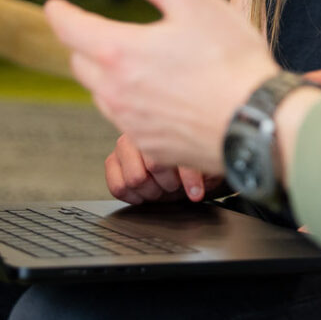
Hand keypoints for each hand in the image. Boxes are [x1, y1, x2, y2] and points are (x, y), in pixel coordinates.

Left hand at [45, 0, 279, 173]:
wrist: (257, 120)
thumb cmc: (230, 61)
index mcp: (119, 52)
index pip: (69, 28)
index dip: (60, 13)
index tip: (55, 6)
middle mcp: (116, 92)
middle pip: (80, 63)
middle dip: (83, 44)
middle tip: (95, 32)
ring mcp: (132, 123)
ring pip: (101, 96)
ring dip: (105, 77)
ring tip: (128, 65)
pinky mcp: (152, 147)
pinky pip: (127, 123)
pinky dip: (131, 106)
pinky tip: (156, 97)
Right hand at [105, 132, 219, 204]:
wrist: (179, 168)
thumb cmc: (193, 163)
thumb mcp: (208, 161)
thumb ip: (207, 161)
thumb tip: (207, 171)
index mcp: (169, 123)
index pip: (177, 151)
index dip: (189, 177)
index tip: (197, 192)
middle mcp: (144, 130)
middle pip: (154, 165)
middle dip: (169, 184)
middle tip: (176, 186)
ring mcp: (125, 145)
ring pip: (135, 178)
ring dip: (152, 191)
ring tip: (161, 189)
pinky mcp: (113, 161)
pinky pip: (118, 186)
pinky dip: (133, 196)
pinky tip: (145, 194)